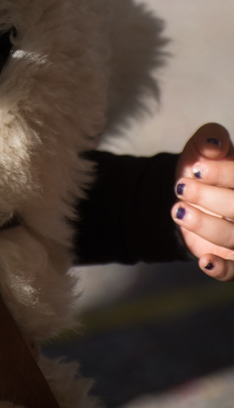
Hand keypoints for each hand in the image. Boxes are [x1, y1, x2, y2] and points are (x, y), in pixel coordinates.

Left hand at [174, 123, 233, 280]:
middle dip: (210, 199)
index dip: (223, 174)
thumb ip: (210, 138)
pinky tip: (205, 261)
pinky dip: (223, 269)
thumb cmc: (201, 167)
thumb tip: (213, 145)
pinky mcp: (233, 259)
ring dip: (206, 226)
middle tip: (181, 187)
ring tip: (179, 211)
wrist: (185, 195)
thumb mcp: (201, 149)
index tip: (196, 169)